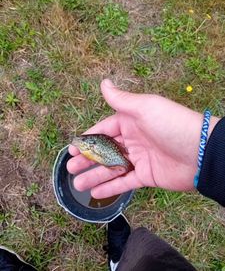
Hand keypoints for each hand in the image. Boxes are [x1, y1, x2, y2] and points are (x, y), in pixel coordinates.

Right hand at [67, 79, 218, 198]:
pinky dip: (111, 188)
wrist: (200, 151)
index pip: (103, 130)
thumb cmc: (171, 124)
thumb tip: (104, 82)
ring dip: (95, 176)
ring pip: (112, 169)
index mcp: (130, 122)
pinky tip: (96, 193)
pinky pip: (125, 182)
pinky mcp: (147, 176)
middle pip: (104, 151)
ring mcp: (139, 159)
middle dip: (87, 160)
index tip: (73, 148)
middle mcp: (133, 140)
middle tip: (70, 168)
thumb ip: (121, 99)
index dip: (88, 139)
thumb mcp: (144, 107)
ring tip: (77, 185)